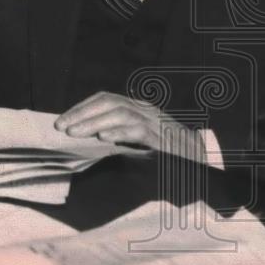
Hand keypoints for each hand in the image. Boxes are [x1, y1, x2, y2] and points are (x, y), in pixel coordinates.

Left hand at [54, 92, 205, 161]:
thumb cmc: (169, 157)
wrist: (202, 165)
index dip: (83, 107)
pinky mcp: (164, 139)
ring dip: (94, 122)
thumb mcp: (141, 142)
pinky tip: (103, 139)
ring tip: (75, 133)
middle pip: (110, 102)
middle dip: (82, 113)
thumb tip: (88, 139)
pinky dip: (119, 133)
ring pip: (121, 113)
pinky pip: (139, 131)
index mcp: (141, 109)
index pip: (107, 99)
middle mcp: (147, 111)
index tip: (63, 120)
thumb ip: (120, 136)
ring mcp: (157, 123)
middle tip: (61, 126)